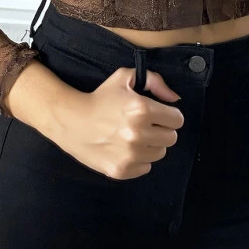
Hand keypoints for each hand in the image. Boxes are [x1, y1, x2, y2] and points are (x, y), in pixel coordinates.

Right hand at [52, 66, 183, 180]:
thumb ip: (155, 81)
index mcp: (142, 109)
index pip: (177, 120)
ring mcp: (130, 155)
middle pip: (171, 138)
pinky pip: (146, 167)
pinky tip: (125, 148)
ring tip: (133, 136)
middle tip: (144, 125)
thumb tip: (175, 99)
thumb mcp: (125, 78)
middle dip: (161, 130)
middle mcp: (138, 134)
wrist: (71, 120)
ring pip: (160, 153)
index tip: (157, 114)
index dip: (168, 115)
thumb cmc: (101, 97)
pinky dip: (139, 159)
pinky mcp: (121, 170)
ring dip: (151, 145)